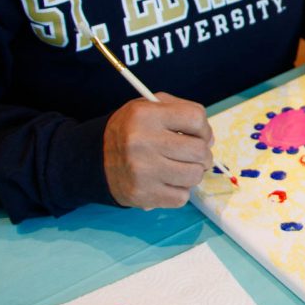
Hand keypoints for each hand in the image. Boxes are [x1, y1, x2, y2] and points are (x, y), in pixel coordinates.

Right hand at [102, 93, 215, 209]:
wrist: (95, 158)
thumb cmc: (132, 131)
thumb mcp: (150, 106)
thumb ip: (182, 111)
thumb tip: (209, 139)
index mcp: (145, 115)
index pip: (195, 118)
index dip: (204, 128)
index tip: (199, 135)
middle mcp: (142, 142)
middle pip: (199, 150)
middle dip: (203, 154)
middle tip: (195, 155)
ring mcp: (142, 171)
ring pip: (195, 175)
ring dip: (194, 173)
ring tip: (180, 168)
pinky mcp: (142, 194)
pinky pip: (182, 197)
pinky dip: (180, 190)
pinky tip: (167, 181)